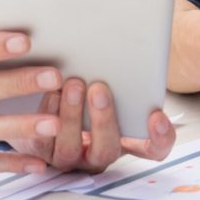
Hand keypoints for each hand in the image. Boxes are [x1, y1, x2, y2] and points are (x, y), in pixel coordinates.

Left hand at [8, 78, 174, 173]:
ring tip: (73, 84)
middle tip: (100, 89)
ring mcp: (68, 156)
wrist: (42, 105)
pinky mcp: (40, 151)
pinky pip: (42, 140)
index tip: (155, 116)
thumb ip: (122, 78)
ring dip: (72, 115)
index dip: (159, 138)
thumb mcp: (110, 86)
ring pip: (70, 147)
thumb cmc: (86, 92)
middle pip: (107, 149)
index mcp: (124, 140)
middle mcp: (97, 153)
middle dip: (103, 119)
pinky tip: (50, 90)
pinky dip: (47, 112)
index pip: (153, 149)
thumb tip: (123, 42)